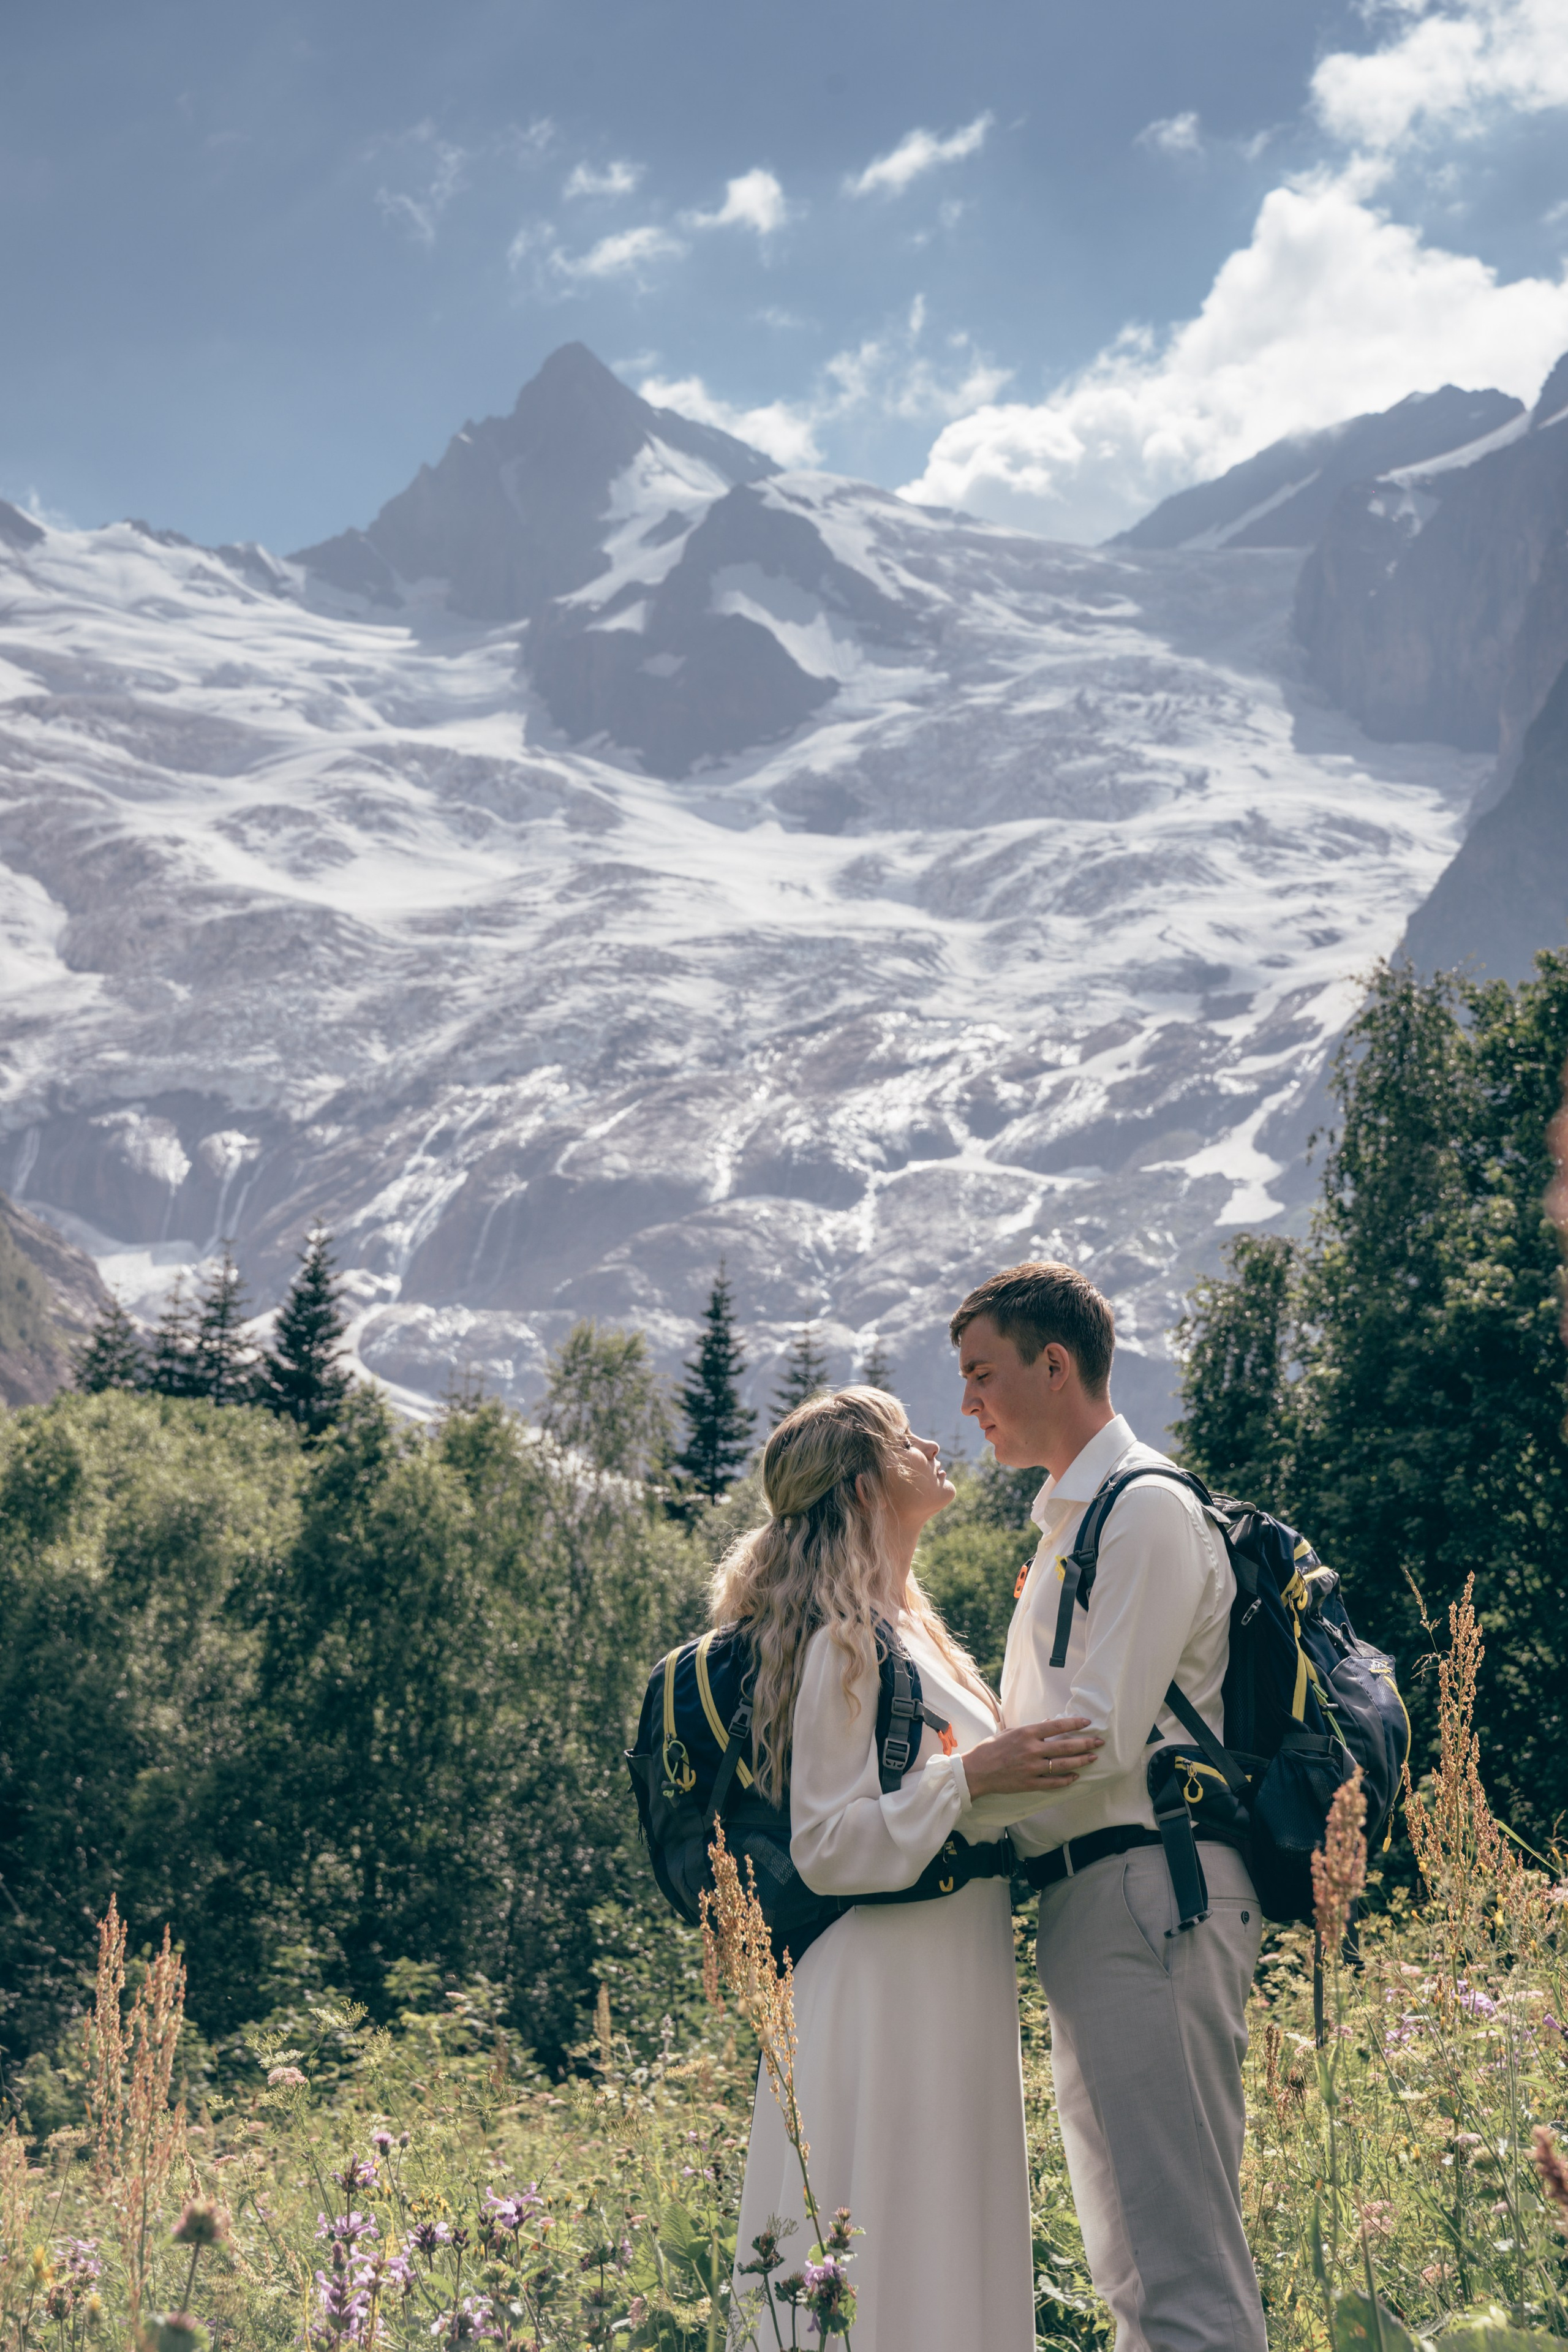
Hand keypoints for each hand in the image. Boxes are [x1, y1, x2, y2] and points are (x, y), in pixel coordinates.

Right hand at [961, 1716, 1102, 1799]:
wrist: (977, 1771)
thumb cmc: (991, 1748)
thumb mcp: (1010, 1732)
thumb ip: (1031, 1729)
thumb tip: (1048, 1722)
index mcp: (1027, 1733)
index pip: (1057, 1726)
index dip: (1074, 1724)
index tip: (1087, 1723)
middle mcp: (1032, 1749)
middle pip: (1065, 1746)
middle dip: (1085, 1743)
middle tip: (1099, 1742)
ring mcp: (1032, 1768)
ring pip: (1063, 1764)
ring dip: (1081, 1761)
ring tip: (1093, 1758)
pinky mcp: (1030, 1783)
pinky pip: (1053, 1783)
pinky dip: (1066, 1780)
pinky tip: (1075, 1776)